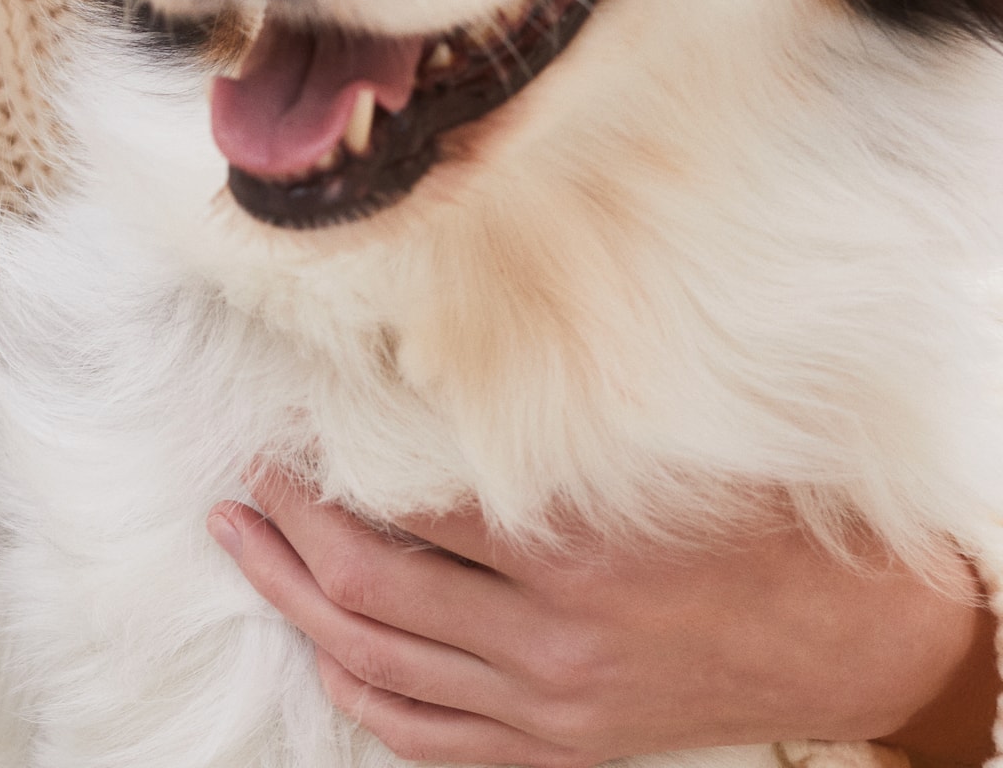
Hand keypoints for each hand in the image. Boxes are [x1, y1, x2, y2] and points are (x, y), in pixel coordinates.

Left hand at [210, 464, 997, 767]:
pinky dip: (361, 692)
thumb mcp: (656, 452)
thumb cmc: (751, 520)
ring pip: (380, 664)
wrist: (848, 637)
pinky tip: (318, 651)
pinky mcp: (558, 751)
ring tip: (243, 546)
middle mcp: (549, 641)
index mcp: (570, 554)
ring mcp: (548, 709)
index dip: (328, 468)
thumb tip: (426, 361)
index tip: (281, 423)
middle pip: (369, 587)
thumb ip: (545, 422)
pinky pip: (428, 738)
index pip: (402, 508)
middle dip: (288, 528)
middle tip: (240, 478)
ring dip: (295, 603)